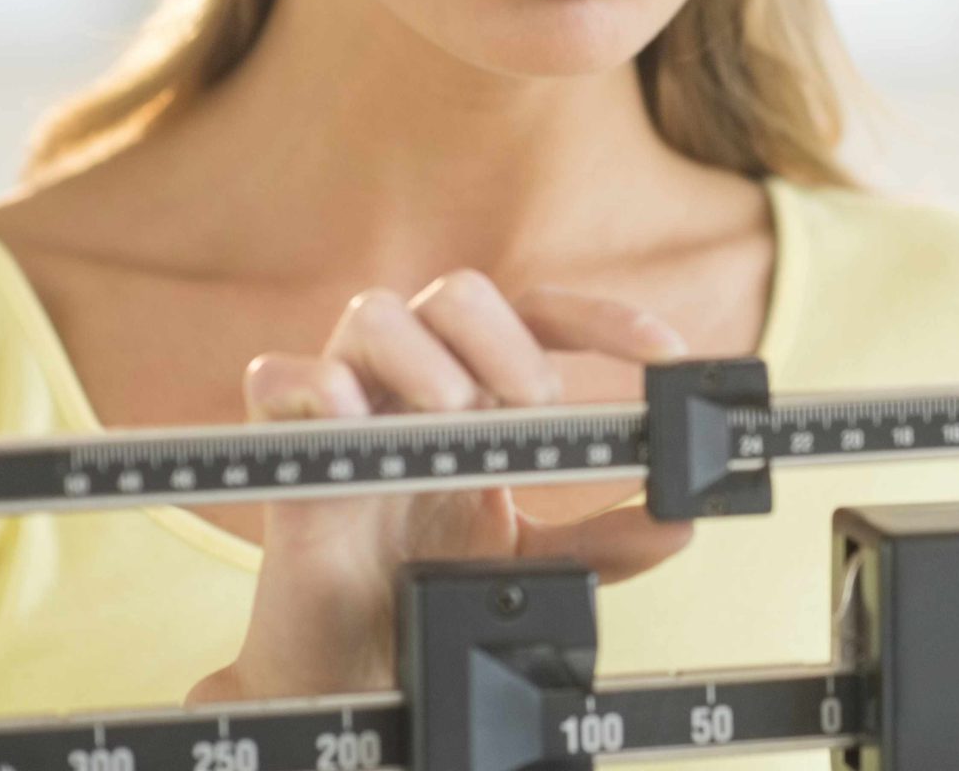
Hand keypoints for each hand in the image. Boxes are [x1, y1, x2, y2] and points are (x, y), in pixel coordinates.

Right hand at [185, 270, 695, 704]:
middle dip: (507, 338)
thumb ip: (608, 543)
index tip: (666, 352)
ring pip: (374, 313)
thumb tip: (680, 524)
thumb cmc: (433, 585)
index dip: (603, 320)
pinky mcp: (282, 446)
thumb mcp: (536, 564)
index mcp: (481, 392)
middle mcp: (415, 382)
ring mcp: (348, 407)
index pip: (541, 318)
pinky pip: (279, 376)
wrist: (352, 665)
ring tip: (453, 413)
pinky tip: (351, 419)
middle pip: (459, 293)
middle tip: (535, 404)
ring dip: (426, 355)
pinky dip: (316, 384)